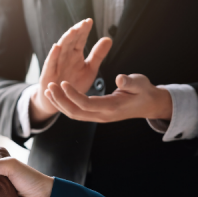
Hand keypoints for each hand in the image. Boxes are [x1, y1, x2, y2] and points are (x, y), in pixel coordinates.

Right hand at [30, 19, 111, 122]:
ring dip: (66, 40)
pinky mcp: (48, 74)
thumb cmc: (75, 83)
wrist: (61, 101)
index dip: (84, 30)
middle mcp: (65, 56)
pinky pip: (50, 63)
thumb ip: (98, 54)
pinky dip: (53, 55)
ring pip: (61, 49)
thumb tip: (109, 38)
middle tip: (83, 23)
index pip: (80, 39)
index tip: (90, 21)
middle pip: (70, 41)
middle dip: (76, 32)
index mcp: (75, 54)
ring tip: (73, 31)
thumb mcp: (90, 69)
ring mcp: (56, 64)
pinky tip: (56, 46)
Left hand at [45, 73, 172, 122]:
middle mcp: (103, 115)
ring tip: (49, 90)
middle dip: (61, 100)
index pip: (87, 104)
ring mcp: (99, 117)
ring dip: (60, 103)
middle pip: (76, 112)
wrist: (148, 104)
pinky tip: (57, 95)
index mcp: (112, 107)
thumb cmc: (144, 91)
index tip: (63, 83)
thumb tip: (120, 79)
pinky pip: (77, 113)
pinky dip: (65, 105)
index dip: (73, 95)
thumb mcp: (141, 83)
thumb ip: (130, 82)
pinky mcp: (96, 114)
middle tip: (49, 86)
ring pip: (74, 115)